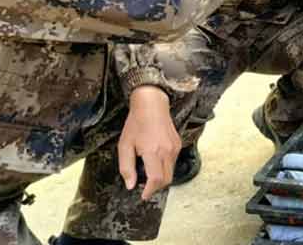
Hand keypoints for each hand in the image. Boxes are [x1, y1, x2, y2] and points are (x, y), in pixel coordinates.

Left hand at [118, 86, 181, 200]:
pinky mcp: (178, 144)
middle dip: (156, 187)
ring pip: (171, 171)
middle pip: (166, 179)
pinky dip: (165, 167)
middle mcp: (167, 151)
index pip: (156, 180)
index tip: (143, 195)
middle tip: (144, 187)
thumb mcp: (124, 146)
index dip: (150, 191)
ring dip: (161, 177)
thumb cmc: (136, 124)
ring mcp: (174, 147)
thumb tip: (130, 185)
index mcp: (153, 152)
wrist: (152, 105)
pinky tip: (154, 160)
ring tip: (148, 172)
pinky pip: (173, 162)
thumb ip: (127, 167)